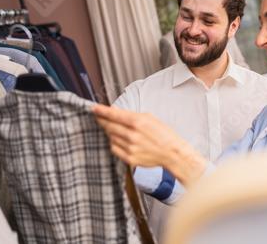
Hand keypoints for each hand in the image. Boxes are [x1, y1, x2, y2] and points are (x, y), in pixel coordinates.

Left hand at [92, 104, 206, 185]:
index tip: (93, 108)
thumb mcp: (150, 118)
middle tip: (99, 117)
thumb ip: (132, 115)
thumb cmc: (163, 134)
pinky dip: (114, 143)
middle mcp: (132, 135)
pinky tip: (121, 140)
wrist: (173, 153)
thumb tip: (115, 112)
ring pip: (111, 137)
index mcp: (138, 122)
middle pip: (109, 126)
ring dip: (110, 132)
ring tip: (118, 130)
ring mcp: (130, 148)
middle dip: (102, 120)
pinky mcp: (130, 158)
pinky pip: (114, 148)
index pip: (114, 114)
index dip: (101, 111)